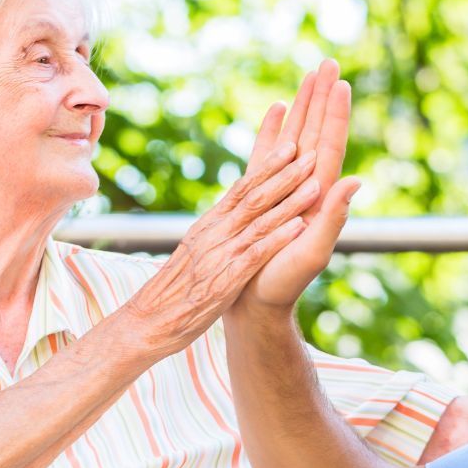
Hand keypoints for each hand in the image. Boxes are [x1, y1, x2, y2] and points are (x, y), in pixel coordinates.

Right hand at [126, 138, 320, 355]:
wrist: (151, 320)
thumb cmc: (176, 289)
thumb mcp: (195, 250)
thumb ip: (215, 231)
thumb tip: (232, 213)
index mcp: (209, 224)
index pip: (241, 187)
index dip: (267, 166)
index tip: (289, 147)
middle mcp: (215, 233)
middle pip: (254, 197)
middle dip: (285, 174)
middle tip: (311, 154)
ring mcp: (221, 254)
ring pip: (260, 221)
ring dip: (290, 202)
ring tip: (316, 185)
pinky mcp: (226, 279)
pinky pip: (256, 254)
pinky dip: (278, 238)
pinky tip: (299, 227)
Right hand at [233, 59, 360, 311]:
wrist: (254, 303)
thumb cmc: (283, 284)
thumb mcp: (313, 252)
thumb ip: (334, 218)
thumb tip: (356, 180)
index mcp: (318, 197)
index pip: (331, 146)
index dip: (336, 114)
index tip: (341, 82)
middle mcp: (304, 187)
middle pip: (316, 132)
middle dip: (321, 97)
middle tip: (329, 61)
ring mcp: (284, 188)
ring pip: (295, 137)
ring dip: (302, 107)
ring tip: (308, 76)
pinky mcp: (262, 193)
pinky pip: (267, 152)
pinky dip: (273, 129)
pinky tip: (277, 110)